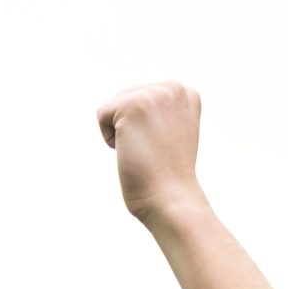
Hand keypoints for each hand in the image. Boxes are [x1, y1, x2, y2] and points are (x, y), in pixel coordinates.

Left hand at [97, 82, 205, 226]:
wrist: (172, 200)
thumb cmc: (169, 178)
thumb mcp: (173, 133)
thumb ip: (161, 112)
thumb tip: (137, 109)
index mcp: (186, 93)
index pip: (143, 98)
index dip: (146, 128)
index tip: (164, 147)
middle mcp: (173, 88)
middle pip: (126, 99)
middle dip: (132, 129)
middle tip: (154, 153)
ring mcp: (154, 94)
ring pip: (113, 107)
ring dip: (122, 134)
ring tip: (146, 152)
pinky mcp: (132, 105)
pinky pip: (101, 115)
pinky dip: (110, 139)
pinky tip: (133, 151)